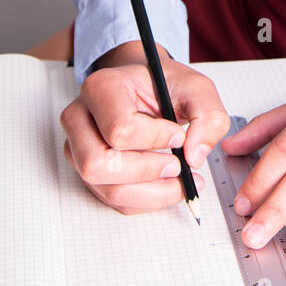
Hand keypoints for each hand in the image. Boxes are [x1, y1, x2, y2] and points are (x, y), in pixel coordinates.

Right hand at [60, 42, 230, 213]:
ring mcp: (77, 146)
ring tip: (178, 181)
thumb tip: (194, 157)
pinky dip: (143, 199)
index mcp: (101, 88)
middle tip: (177, 165)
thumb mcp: (196, 89)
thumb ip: (208, 117)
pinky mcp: (86, 169)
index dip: (157, 140)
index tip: (179, 135)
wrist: (143, 87)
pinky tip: (164, 185)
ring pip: (105, 188)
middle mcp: (79, 117)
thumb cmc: (162, 85)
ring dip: (149, 193)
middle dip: (147, 172)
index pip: (120, 130)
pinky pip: (111, 199)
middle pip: (99, 164)